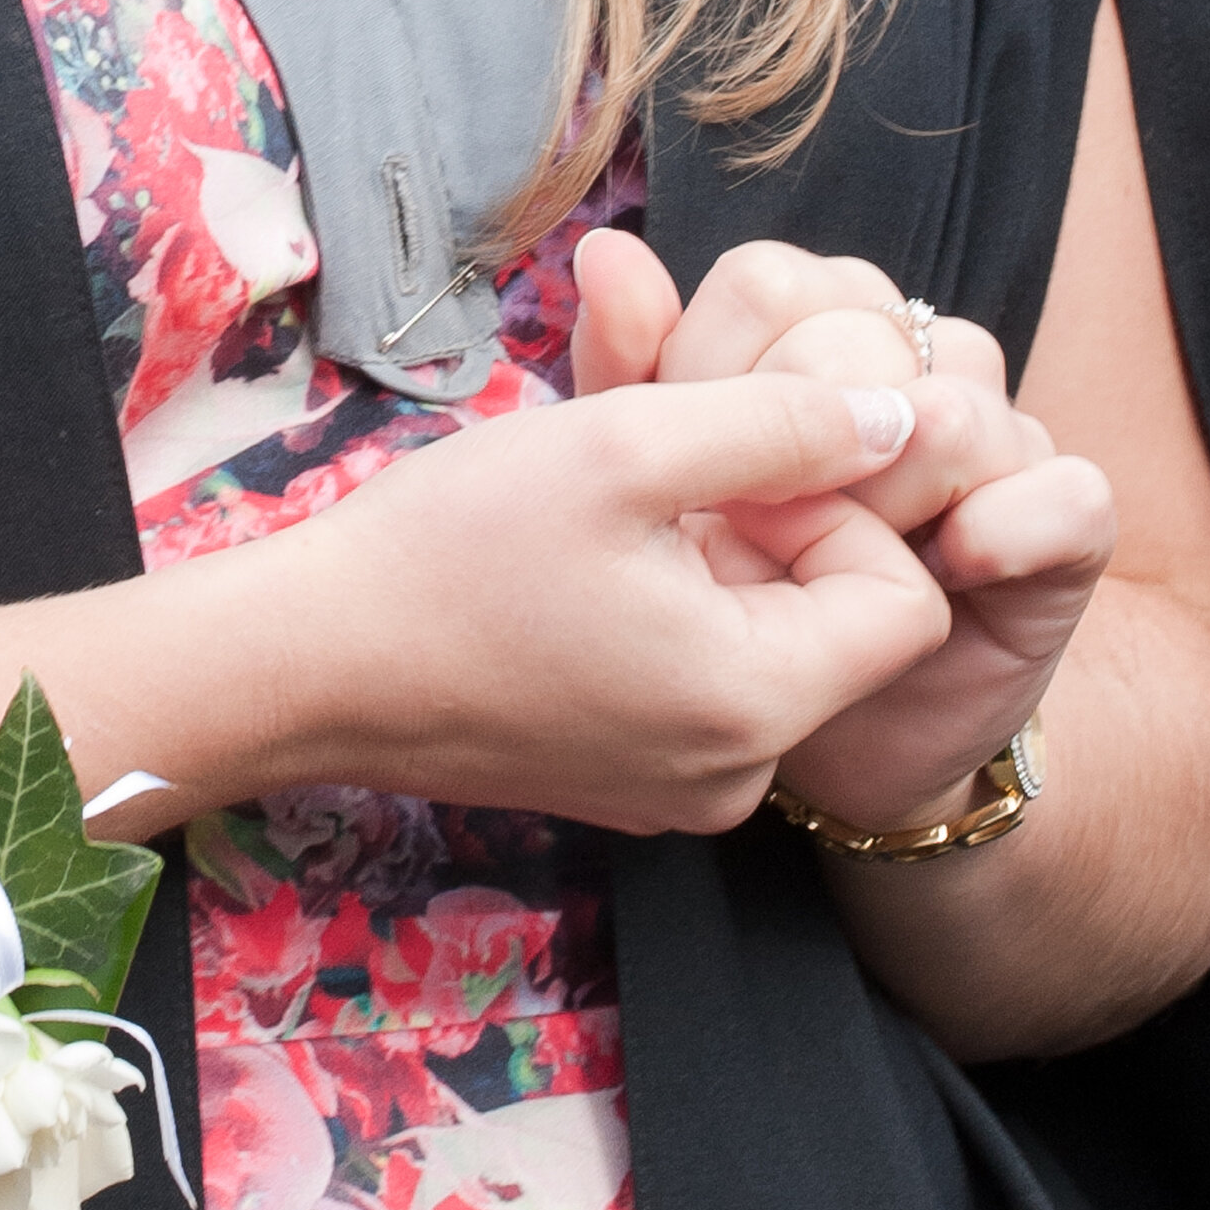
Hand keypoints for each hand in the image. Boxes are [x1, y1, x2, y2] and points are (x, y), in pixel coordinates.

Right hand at [242, 364, 961, 840]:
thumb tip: (897, 419)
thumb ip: (782, 422)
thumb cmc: (451, 550)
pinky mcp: (624, 779)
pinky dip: (672, 609)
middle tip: (669, 472)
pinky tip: (587, 566)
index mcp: (754, 704)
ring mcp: (677, 790)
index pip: (906, 596)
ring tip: (618, 513)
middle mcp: (736, 776)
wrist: (303, 662)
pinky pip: (702, 681)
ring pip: (768, 643)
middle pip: (840, 623)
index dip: (842, 507)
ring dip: (720, 560)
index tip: (735, 462)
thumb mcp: (627, 444)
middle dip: (777, 527)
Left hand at [573, 233, 1114, 838]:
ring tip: (837, 560)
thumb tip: (607, 250)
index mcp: (821, 325)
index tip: (682, 469)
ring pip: (958, 403)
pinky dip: (1002, 528)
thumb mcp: (660, 487)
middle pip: (862, 338)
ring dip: (885, 493)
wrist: (823, 734)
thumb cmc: (733, 594)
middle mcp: (922, 360)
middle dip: (793, 443)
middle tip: (754, 530)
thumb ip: (636, 372)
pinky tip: (947, 566)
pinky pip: (1067, 492)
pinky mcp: (1069, 521)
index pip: (770, 282)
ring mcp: (1002, 435)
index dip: (712, 369)